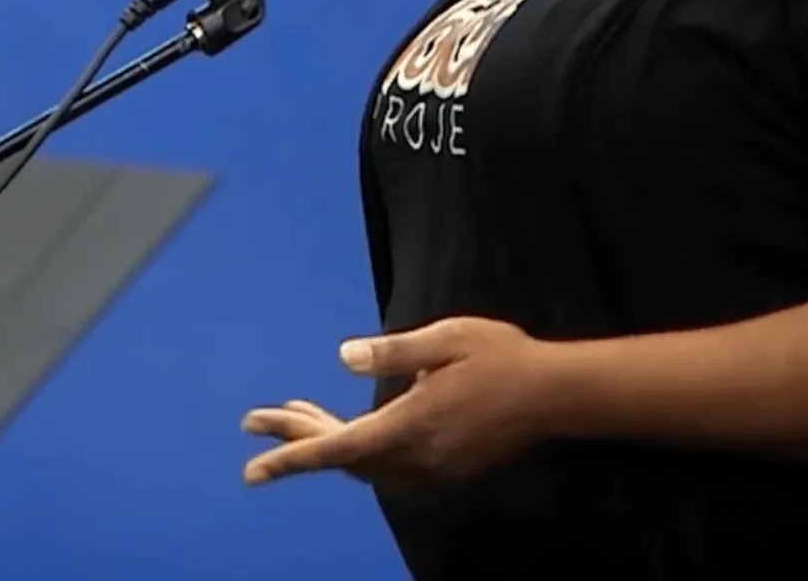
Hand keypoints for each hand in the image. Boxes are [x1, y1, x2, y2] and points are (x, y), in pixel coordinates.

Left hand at [240, 317, 560, 491]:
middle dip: (297, 439)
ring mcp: (433, 468)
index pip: (338, 449)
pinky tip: (354, 429)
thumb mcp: (447, 338)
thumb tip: (344, 357)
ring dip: (329, 444)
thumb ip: (394, 352)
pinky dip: (359, 450)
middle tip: (256, 419)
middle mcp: (417, 456)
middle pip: (343, 457)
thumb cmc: (503, 357)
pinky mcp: (446, 470)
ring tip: (300, 414)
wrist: (555, 395)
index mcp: (411, 424)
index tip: (251, 468)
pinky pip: (388, 469)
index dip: (291, 457)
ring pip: (364, 467)